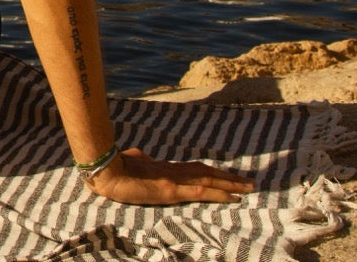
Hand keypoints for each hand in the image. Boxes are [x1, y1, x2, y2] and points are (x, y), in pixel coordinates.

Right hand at [84, 147, 254, 204]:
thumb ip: (143, 160)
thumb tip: (146, 158)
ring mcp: (174, 181)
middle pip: (207, 173)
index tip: (227, 175)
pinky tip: (233, 197)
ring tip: (248, 187)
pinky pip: (201, 193)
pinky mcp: (171, 191)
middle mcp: (173, 172)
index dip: (213, 173)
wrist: (106, 170)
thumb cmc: (114, 166)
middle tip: (250, 181)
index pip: (195, 169)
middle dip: (229, 178)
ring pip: (209, 181)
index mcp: (164, 167)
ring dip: (230, 184)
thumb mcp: (132, 161)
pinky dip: (219, 194)